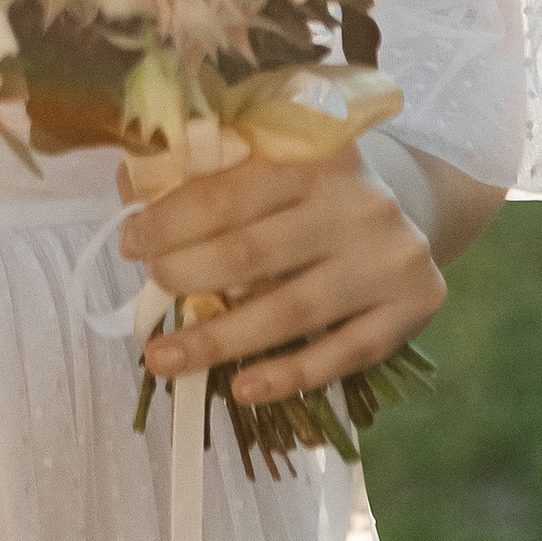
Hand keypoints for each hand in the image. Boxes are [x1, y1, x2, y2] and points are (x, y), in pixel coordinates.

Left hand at [116, 141, 445, 408]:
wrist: (409, 202)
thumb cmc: (313, 183)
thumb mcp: (269, 156)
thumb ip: (204, 167)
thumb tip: (126, 185)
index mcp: (313, 151)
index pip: (225, 194)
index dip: (168, 223)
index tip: (130, 244)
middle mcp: (358, 201)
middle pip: (251, 254)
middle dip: (185, 277)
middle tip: (148, 292)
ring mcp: (391, 257)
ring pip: (290, 311)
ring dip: (219, 342)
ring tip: (163, 359)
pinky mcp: (415, 305)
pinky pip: (342, 354)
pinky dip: (288, 376)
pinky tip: (241, 389)